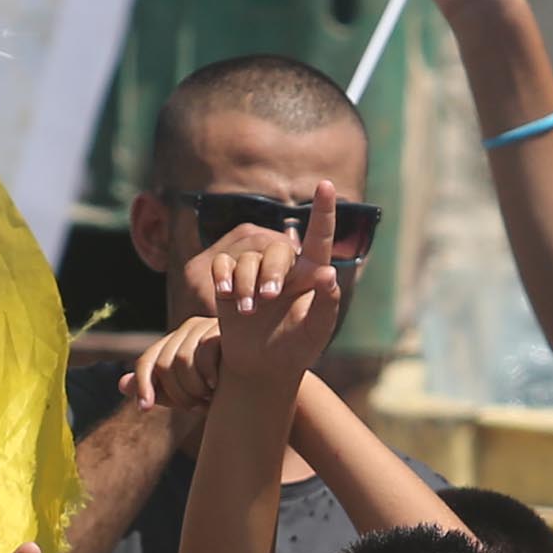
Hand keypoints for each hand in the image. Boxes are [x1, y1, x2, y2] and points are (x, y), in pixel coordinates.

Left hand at [126, 320, 223, 446]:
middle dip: (176, 393)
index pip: (148, 360)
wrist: (261, 388)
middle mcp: (187, 330)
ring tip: (207, 398)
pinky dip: (207, 376)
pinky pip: (203, 354)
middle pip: (164, 364)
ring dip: (191, 388)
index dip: (143, 384)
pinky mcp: (224, 332)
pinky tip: (217, 387)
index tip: (143, 409)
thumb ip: (157, 389)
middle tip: (194, 406)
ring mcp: (207, 328)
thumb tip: (121, 385)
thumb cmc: (222, 391)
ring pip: (181, 360)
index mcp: (174, 343)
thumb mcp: (186, 393)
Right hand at [189, 184, 346, 385]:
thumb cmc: (295, 350)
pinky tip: (225, 297)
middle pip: (276, 249)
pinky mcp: (230, 282)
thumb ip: (326, 305)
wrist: (260, 367)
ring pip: (247, 258)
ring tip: (249, 311)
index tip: (326, 185)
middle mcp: (284, 268)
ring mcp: (255, 273)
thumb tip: (328, 274)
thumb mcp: (315, 333)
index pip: (320, 237)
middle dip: (271, 272)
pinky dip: (223, 278)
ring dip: (246, 284)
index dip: (324, 211)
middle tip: (269, 298)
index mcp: (309, 274)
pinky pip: (223, 264)